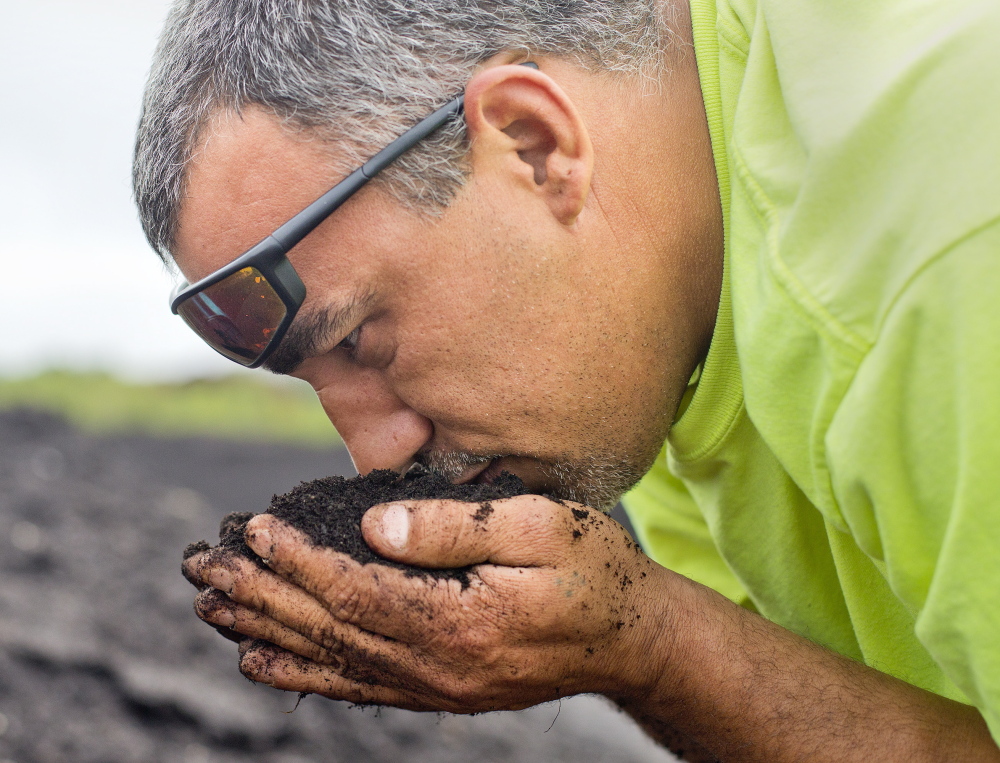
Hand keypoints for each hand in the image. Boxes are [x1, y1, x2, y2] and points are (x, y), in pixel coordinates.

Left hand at [182, 495, 670, 711]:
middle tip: (203, 568)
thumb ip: (454, 527)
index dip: (298, 561)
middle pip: (329, 629)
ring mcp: (435, 686)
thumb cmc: (592, 570)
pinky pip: (356, 687)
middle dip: (261, 595)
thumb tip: (375, 525)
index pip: (355, 591)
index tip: (254, 528)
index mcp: (460, 620)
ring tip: (212, 610)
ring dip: (266, 633)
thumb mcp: (539, 526)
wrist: (630, 638)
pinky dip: (302, 674)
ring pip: (331, 661)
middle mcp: (437, 665)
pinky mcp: (439, 691)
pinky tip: (263, 661)